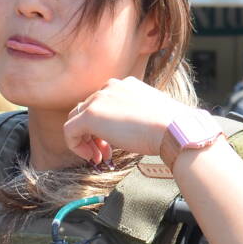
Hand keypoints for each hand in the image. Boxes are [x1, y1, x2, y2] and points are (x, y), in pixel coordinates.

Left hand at [63, 76, 192, 166]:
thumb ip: (135, 116)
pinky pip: (70, 130)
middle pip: (88, 110)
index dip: (104, 127)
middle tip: (105, 154)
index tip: (113, 144)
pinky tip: (90, 157)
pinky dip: (75, 145)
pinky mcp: (90, 115)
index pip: (103, 103)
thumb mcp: (150, 114)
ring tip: (99, 158)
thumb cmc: (169, 126)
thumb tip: (133, 129)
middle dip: (94, 135)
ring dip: (86, 141)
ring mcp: (99, 99)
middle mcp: (109, 87)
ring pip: (77, 119)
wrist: (173, 128)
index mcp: (125, 85)